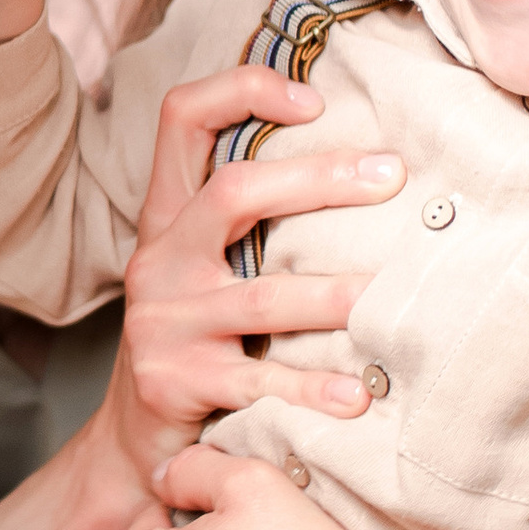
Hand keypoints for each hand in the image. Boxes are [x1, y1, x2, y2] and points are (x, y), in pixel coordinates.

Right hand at [117, 65, 402, 451]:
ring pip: (261, 296)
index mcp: (167, 217)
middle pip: (234, 191)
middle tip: (392, 176)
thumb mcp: (204, 267)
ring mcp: (164, 321)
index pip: (181, 117)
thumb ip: (253, 219)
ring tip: (391, 297)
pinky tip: (359, 395)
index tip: (314, 100)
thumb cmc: (197, 339)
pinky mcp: (176, 382)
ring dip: (334, 296)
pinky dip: (313, 389)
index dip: (242, 91)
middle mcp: (160, 259)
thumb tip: (365, 164)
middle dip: (319, 179)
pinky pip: (258, 381)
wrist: (137, 438)